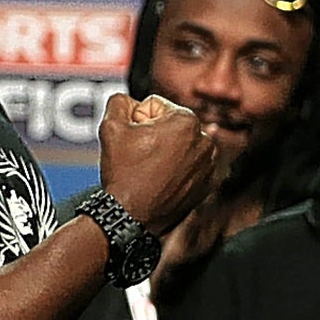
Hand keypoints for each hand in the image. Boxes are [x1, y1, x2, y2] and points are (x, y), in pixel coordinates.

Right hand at [97, 92, 216, 234]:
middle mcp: (204, 140)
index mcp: (186, 120)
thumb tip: (129, 103)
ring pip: (179, 146)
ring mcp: (209, 164)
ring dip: (164, 152)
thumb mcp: (110, 127)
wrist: (131, 217)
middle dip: (152, 135)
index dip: (135, 121)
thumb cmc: (124, 173)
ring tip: (149, 170)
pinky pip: (188, 167)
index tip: (131, 142)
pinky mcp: (207, 184)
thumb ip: (119, 102)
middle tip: (138, 157)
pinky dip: (175, 170)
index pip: (153, 106)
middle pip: (169, 125)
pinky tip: (160, 181)